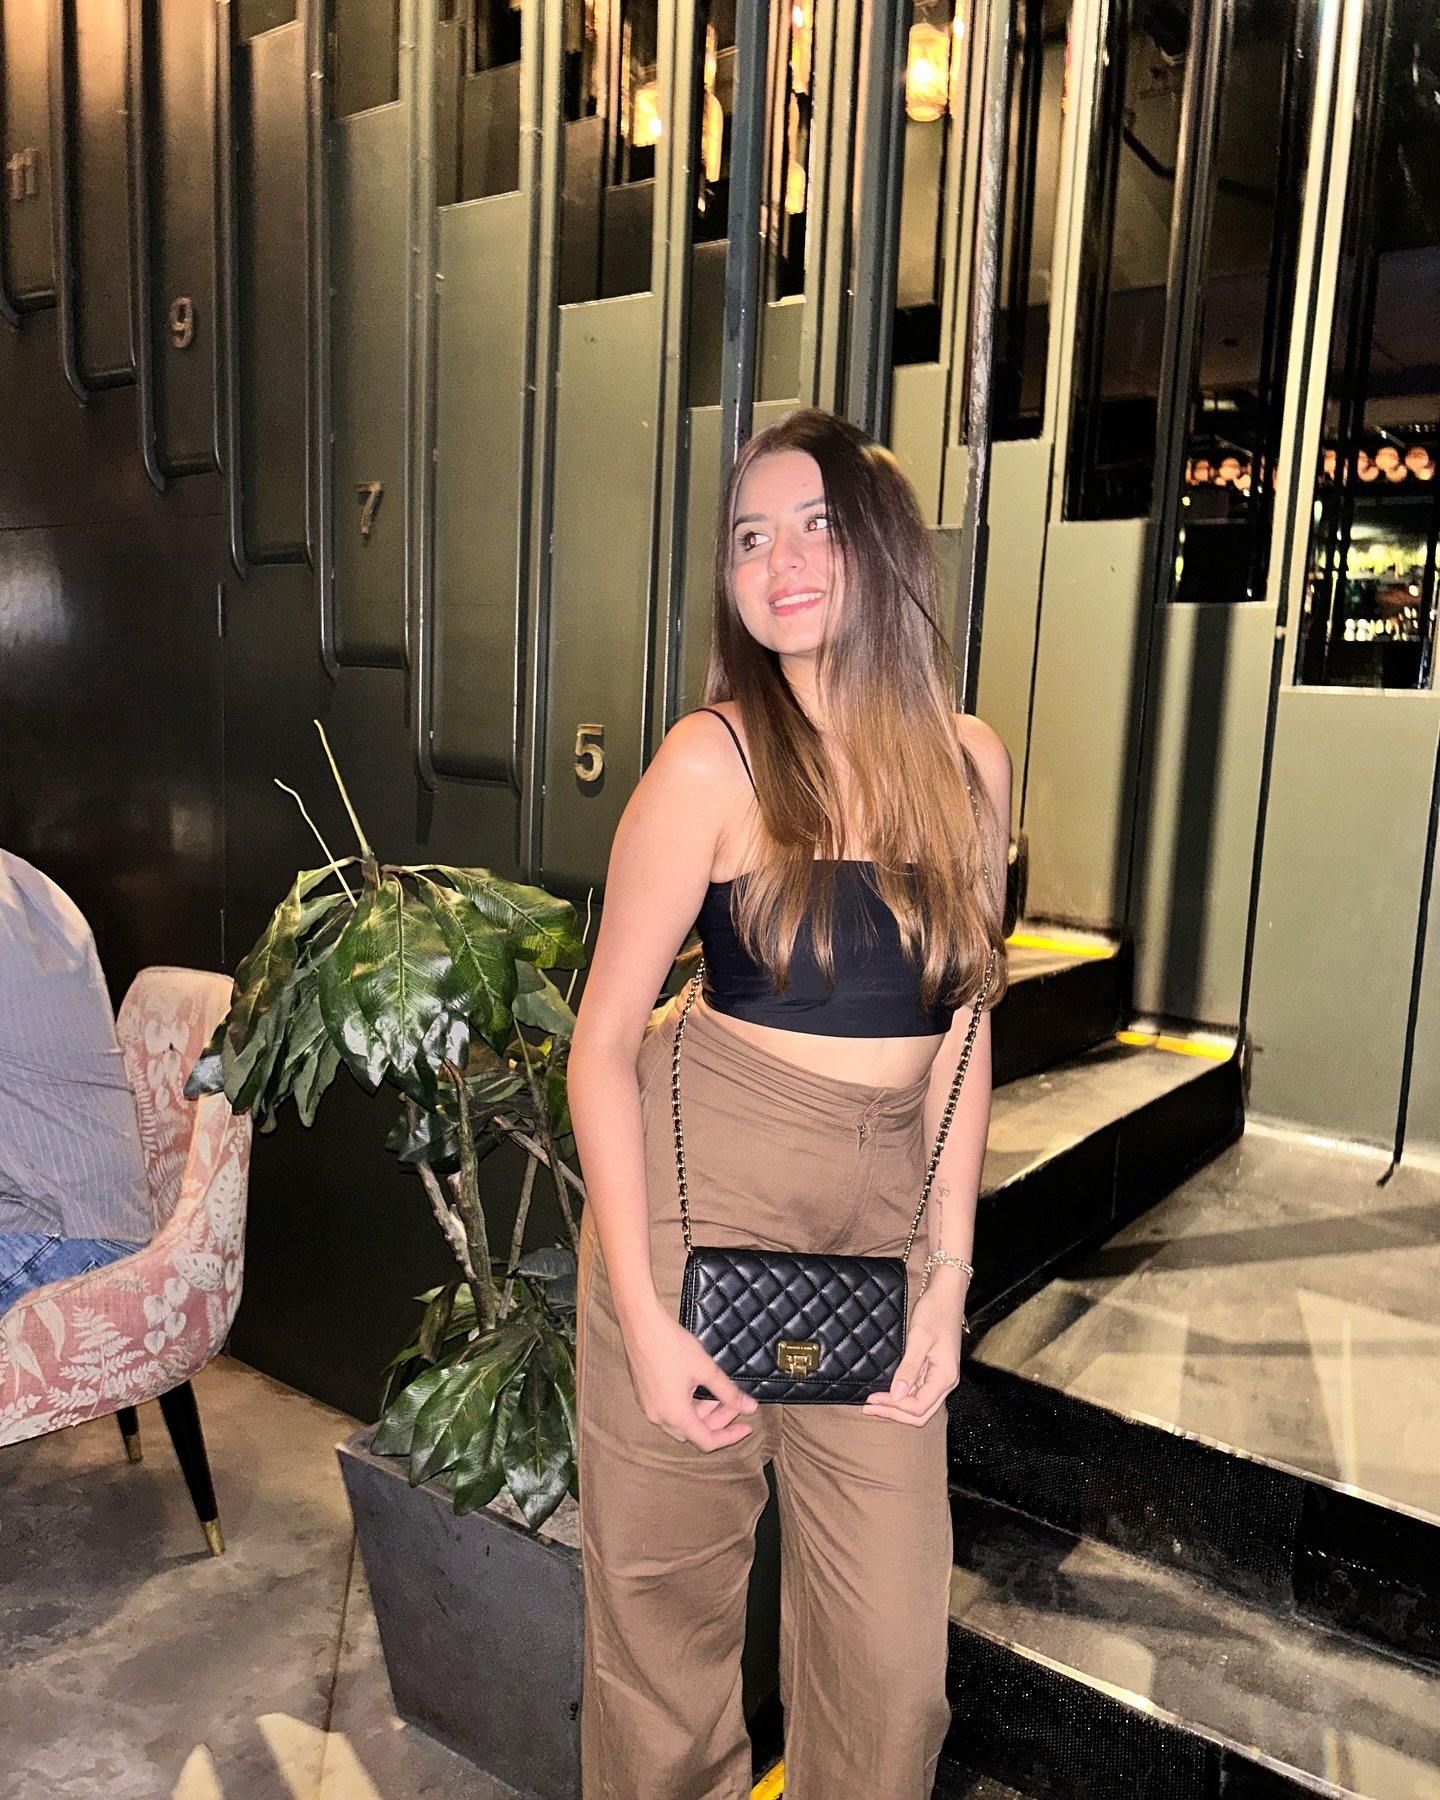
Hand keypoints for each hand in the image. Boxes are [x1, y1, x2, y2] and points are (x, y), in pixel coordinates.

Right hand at [620, 1302, 759, 1451]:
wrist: (641, 1325)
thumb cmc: (671, 1345)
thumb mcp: (706, 1369)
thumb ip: (729, 1392)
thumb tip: (750, 1407)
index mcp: (675, 1415)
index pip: (707, 1441)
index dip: (730, 1437)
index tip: (746, 1427)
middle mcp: (659, 1416)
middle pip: (694, 1432)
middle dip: (717, 1421)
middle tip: (734, 1405)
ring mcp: (649, 1406)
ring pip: (681, 1422)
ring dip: (702, 1413)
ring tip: (717, 1394)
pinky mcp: (644, 1395)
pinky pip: (669, 1411)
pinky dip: (687, 1406)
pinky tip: (697, 1388)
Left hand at [862, 1266, 967, 1426]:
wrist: (946, 1295)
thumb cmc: (935, 1312)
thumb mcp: (919, 1338)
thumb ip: (909, 1368)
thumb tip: (897, 1395)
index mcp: (945, 1377)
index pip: (919, 1407)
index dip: (894, 1407)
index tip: (872, 1399)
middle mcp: (945, 1382)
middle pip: (920, 1413)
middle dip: (894, 1412)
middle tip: (868, 1407)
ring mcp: (940, 1377)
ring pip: (919, 1405)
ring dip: (896, 1407)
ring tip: (873, 1402)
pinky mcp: (934, 1371)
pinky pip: (918, 1392)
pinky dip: (901, 1396)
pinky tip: (886, 1391)